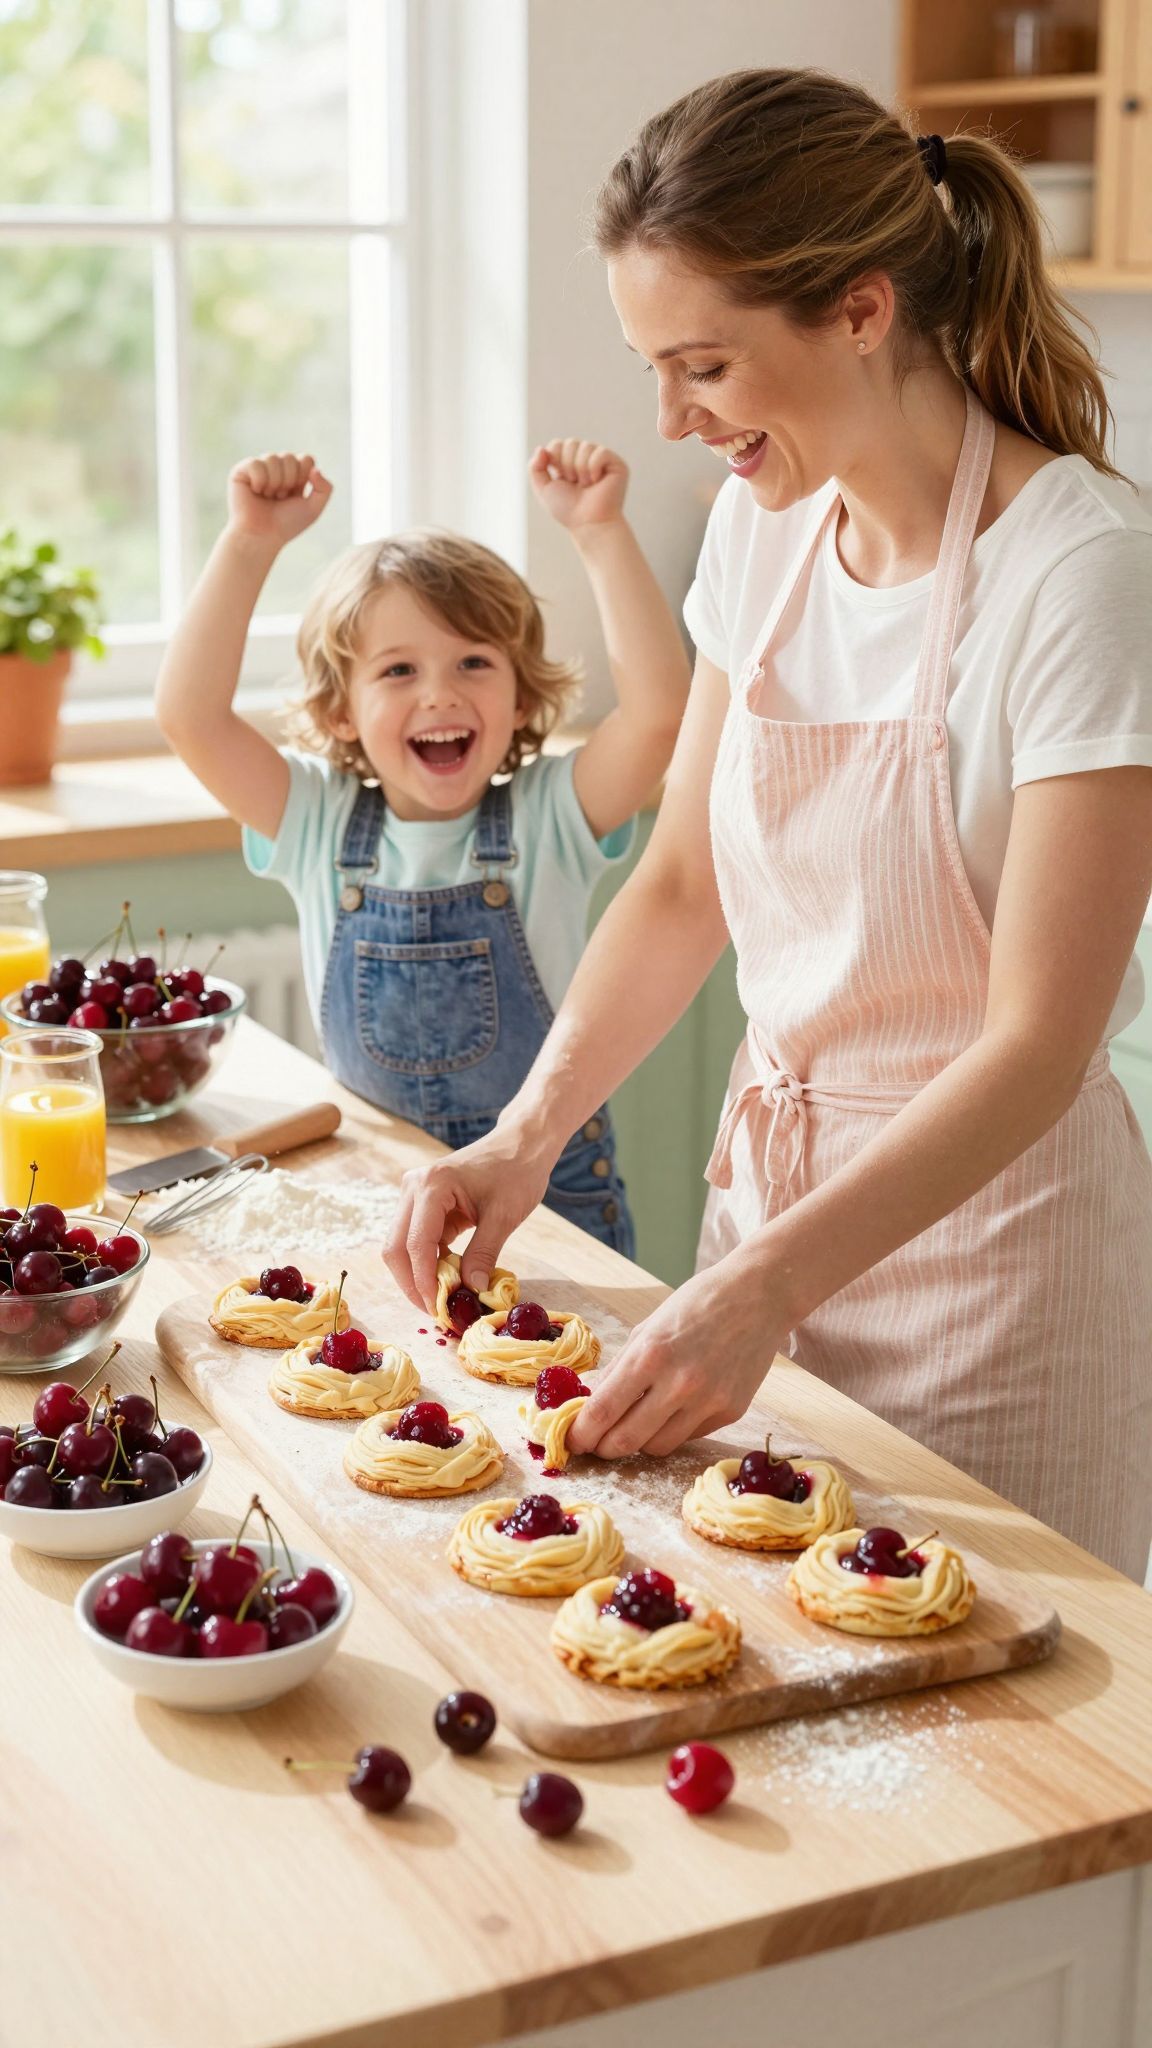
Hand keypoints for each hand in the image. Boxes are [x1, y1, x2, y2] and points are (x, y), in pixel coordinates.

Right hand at [226, 452, 333, 547]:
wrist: (262, 536)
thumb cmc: (286, 525)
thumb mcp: (313, 509)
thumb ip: (325, 489)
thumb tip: (315, 468)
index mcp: (294, 475)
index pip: (306, 459)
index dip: (303, 476)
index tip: (296, 493)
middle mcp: (276, 469)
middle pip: (290, 457)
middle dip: (288, 481)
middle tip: (280, 498)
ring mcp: (259, 469)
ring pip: (272, 458)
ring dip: (274, 483)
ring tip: (268, 497)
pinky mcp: (241, 471)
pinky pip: (255, 463)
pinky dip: (259, 480)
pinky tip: (256, 492)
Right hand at [383, 1124, 556, 1312]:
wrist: (521, 1143)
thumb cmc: (517, 1171)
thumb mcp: (504, 1216)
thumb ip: (484, 1254)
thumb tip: (472, 1292)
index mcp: (432, 1185)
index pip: (416, 1244)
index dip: (424, 1282)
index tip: (439, 1310)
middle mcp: (414, 1187)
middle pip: (396, 1247)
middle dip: (412, 1283)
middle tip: (436, 1311)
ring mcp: (415, 1194)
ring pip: (402, 1245)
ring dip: (418, 1274)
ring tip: (442, 1300)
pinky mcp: (424, 1203)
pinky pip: (417, 1239)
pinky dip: (429, 1262)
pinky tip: (448, 1279)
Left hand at [529, 439, 627, 530]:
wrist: (588, 523)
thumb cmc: (568, 510)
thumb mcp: (544, 489)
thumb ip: (535, 468)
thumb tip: (541, 447)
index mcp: (569, 462)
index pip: (557, 444)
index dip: (554, 459)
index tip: (560, 479)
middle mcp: (586, 458)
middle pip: (570, 442)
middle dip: (567, 465)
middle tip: (575, 484)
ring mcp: (601, 460)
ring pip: (585, 446)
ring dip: (580, 469)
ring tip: (587, 485)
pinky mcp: (616, 464)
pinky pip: (601, 452)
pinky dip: (594, 468)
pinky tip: (597, 482)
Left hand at [567, 1249, 790, 1458]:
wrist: (758, 1296)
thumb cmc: (697, 1304)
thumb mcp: (647, 1327)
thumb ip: (618, 1368)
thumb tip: (589, 1400)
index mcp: (650, 1355)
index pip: (602, 1412)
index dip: (580, 1434)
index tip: (572, 1440)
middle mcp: (679, 1383)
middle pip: (625, 1441)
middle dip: (602, 1448)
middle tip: (595, 1444)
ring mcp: (708, 1401)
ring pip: (657, 1447)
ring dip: (638, 1443)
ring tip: (634, 1426)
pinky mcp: (731, 1412)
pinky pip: (688, 1436)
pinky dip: (672, 1430)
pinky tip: (672, 1411)